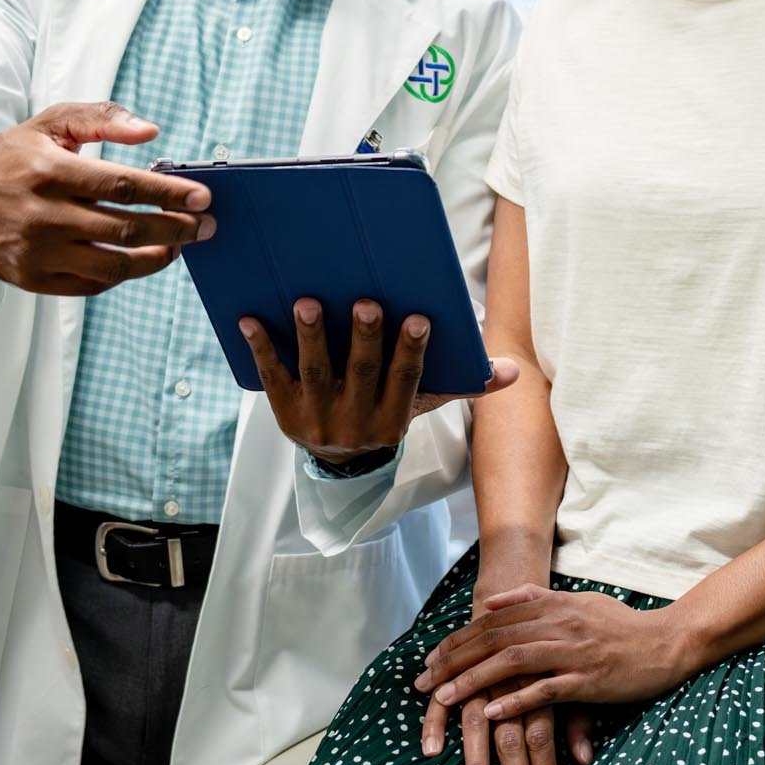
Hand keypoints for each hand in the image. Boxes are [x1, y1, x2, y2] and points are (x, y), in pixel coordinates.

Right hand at [0, 102, 211, 297]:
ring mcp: (36, 253)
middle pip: (126, 230)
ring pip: (114, 265)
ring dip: (156, 258)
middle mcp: (42, 216)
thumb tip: (150, 132)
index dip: (167, 193)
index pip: (122, 186)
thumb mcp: (51, 124)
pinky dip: (122, 273)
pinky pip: (92, 284)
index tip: (202, 196)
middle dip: (176, 228)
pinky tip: (140, 258)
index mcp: (49, 171)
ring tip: (178, 245)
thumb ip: (102, 118)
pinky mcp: (32, 280)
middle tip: (204, 225)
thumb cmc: (12, 156)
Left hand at [241, 299, 518, 469]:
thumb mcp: (424, 405)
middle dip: (365, 338)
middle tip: (366, 302)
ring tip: (309, 302)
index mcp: (393, 419)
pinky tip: (251, 318)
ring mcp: (317, 418)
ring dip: (313, 337)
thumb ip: (465, 385)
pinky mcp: (284, 411)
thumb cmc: (386, 412)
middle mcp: (355, 422)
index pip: (406, 382)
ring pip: (316, 374)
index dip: (412, 351)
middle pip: (361, 375)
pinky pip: (273, 377)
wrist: (339, 462)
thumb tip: (513, 371)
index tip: (419, 318)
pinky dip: (262, 347)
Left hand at [416, 589, 704, 720]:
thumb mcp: (577, 602)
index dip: (458, 639)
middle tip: (424, 681)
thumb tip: (492, 601)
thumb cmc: (621, 626)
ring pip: (514, 662)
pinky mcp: (590, 679)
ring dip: (476, 680)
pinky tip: (492, 713)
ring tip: (445, 698)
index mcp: (553, 606)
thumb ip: (535, 600)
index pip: (493, 620)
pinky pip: (547, 690)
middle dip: (455, 660)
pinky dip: (517, 700)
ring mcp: (574, 652)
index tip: (429, 659)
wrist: (667, 642)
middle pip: (495, 639)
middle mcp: (559, 624)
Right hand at [421, 671, 594, 764]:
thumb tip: (586, 759)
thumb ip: (577, 721)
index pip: (544, 739)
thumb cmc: (546, 655)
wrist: (513, 604)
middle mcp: (510, 684)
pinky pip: (441, 701)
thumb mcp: (568, 683)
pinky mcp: (455, 672)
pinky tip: (431, 752)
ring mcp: (480, 679)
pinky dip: (434, 723)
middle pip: (513, 741)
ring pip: (477, 726)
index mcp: (540, 685)